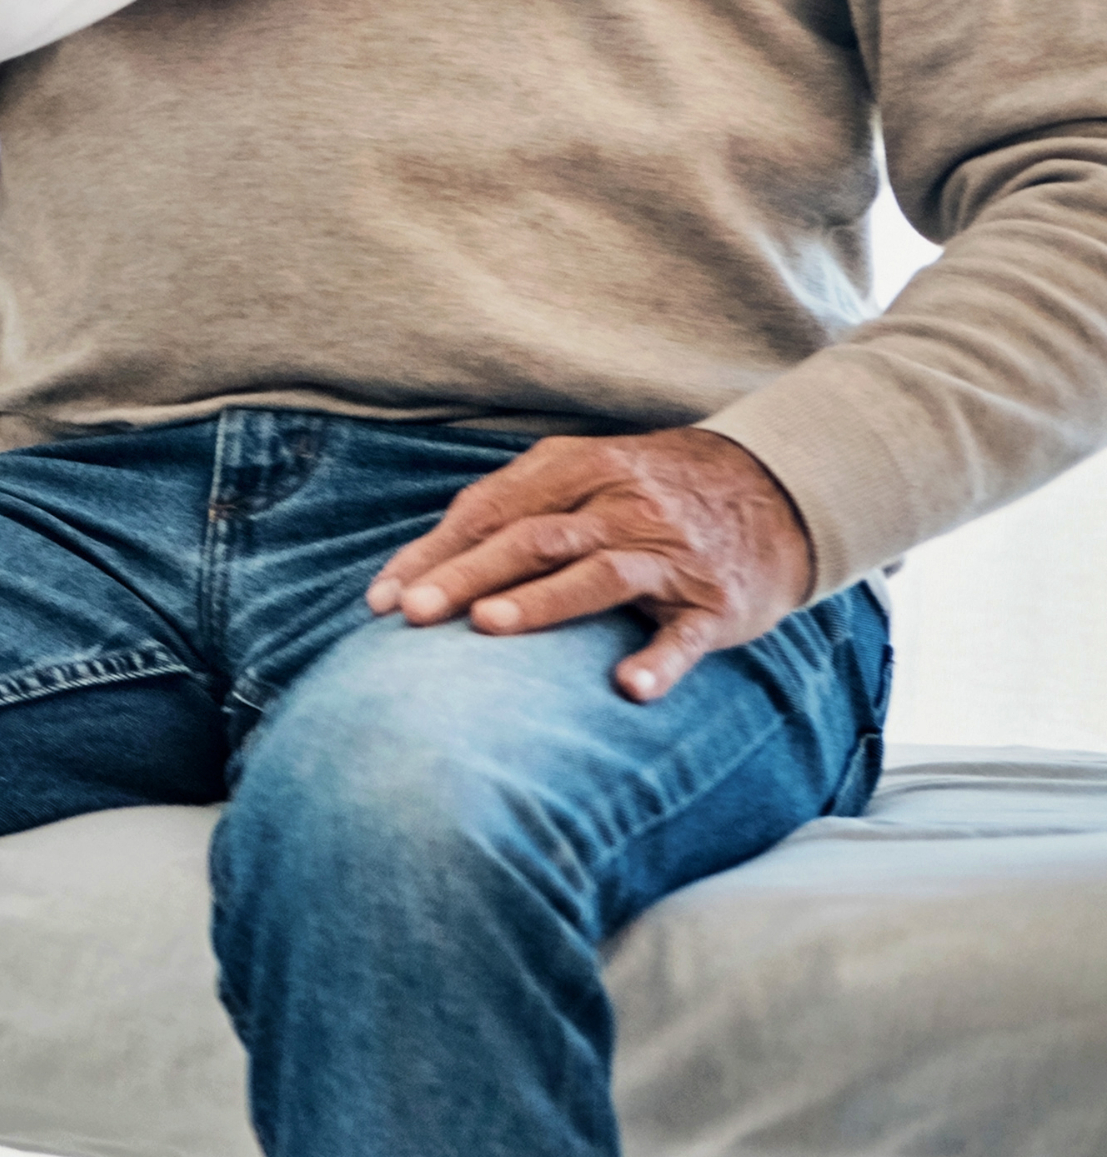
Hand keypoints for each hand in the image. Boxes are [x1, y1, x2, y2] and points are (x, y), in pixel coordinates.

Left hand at [367, 429, 816, 703]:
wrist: (775, 488)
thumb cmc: (643, 491)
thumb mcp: (580, 474)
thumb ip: (510, 508)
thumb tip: (422, 564)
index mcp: (577, 469)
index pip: (490, 511)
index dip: (433, 554)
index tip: (381, 599)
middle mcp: (621, 507)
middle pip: (534, 537)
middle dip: (468, 574)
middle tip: (414, 612)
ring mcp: (670, 555)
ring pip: (599, 573)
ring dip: (542, 601)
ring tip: (488, 625)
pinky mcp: (716, 603)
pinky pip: (686, 633)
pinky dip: (659, 659)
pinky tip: (629, 687)